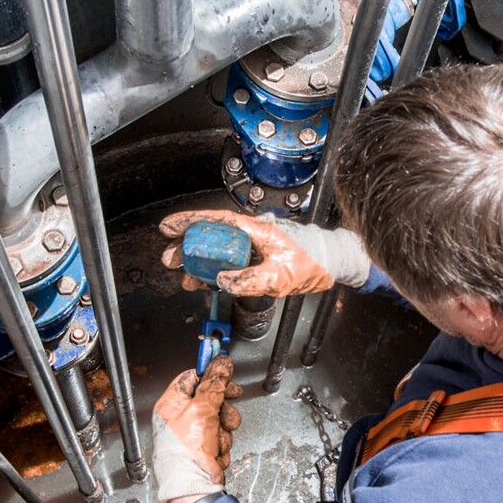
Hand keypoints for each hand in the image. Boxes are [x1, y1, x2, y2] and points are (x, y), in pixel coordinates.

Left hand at [151, 355, 244, 502]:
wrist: (193, 486)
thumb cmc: (186, 452)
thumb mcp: (201, 409)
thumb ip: (214, 384)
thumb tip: (221, 363)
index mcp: (171, 405)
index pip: (192, 378)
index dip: (211, 376)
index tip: (226, 376)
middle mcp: (180, 419)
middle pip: (210, 400)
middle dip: (223, 410)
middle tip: (225, 415)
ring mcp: (193, 435)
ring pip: (220, 421)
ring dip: (224, 432)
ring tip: (216, 442)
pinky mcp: (205, 450)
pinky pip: (222, 438)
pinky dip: (222, 447)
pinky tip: (214, 455)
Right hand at [158, 209, 371, 297]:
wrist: (332, 264)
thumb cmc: (312, 262)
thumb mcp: (280, 275)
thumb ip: (251, 279)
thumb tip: (224, 281)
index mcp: (255, 230)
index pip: (217, 221)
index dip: (191, 222)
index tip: (170, 226)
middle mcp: (251, 235)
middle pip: (211, 236)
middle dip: (188, 246)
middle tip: (170, 257)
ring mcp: (253, 247)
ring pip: (217, 251)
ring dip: (198, 262)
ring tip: (183, 275)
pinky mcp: (257, 259)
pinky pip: (229, 263)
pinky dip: (214, 271)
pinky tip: (203, 281)